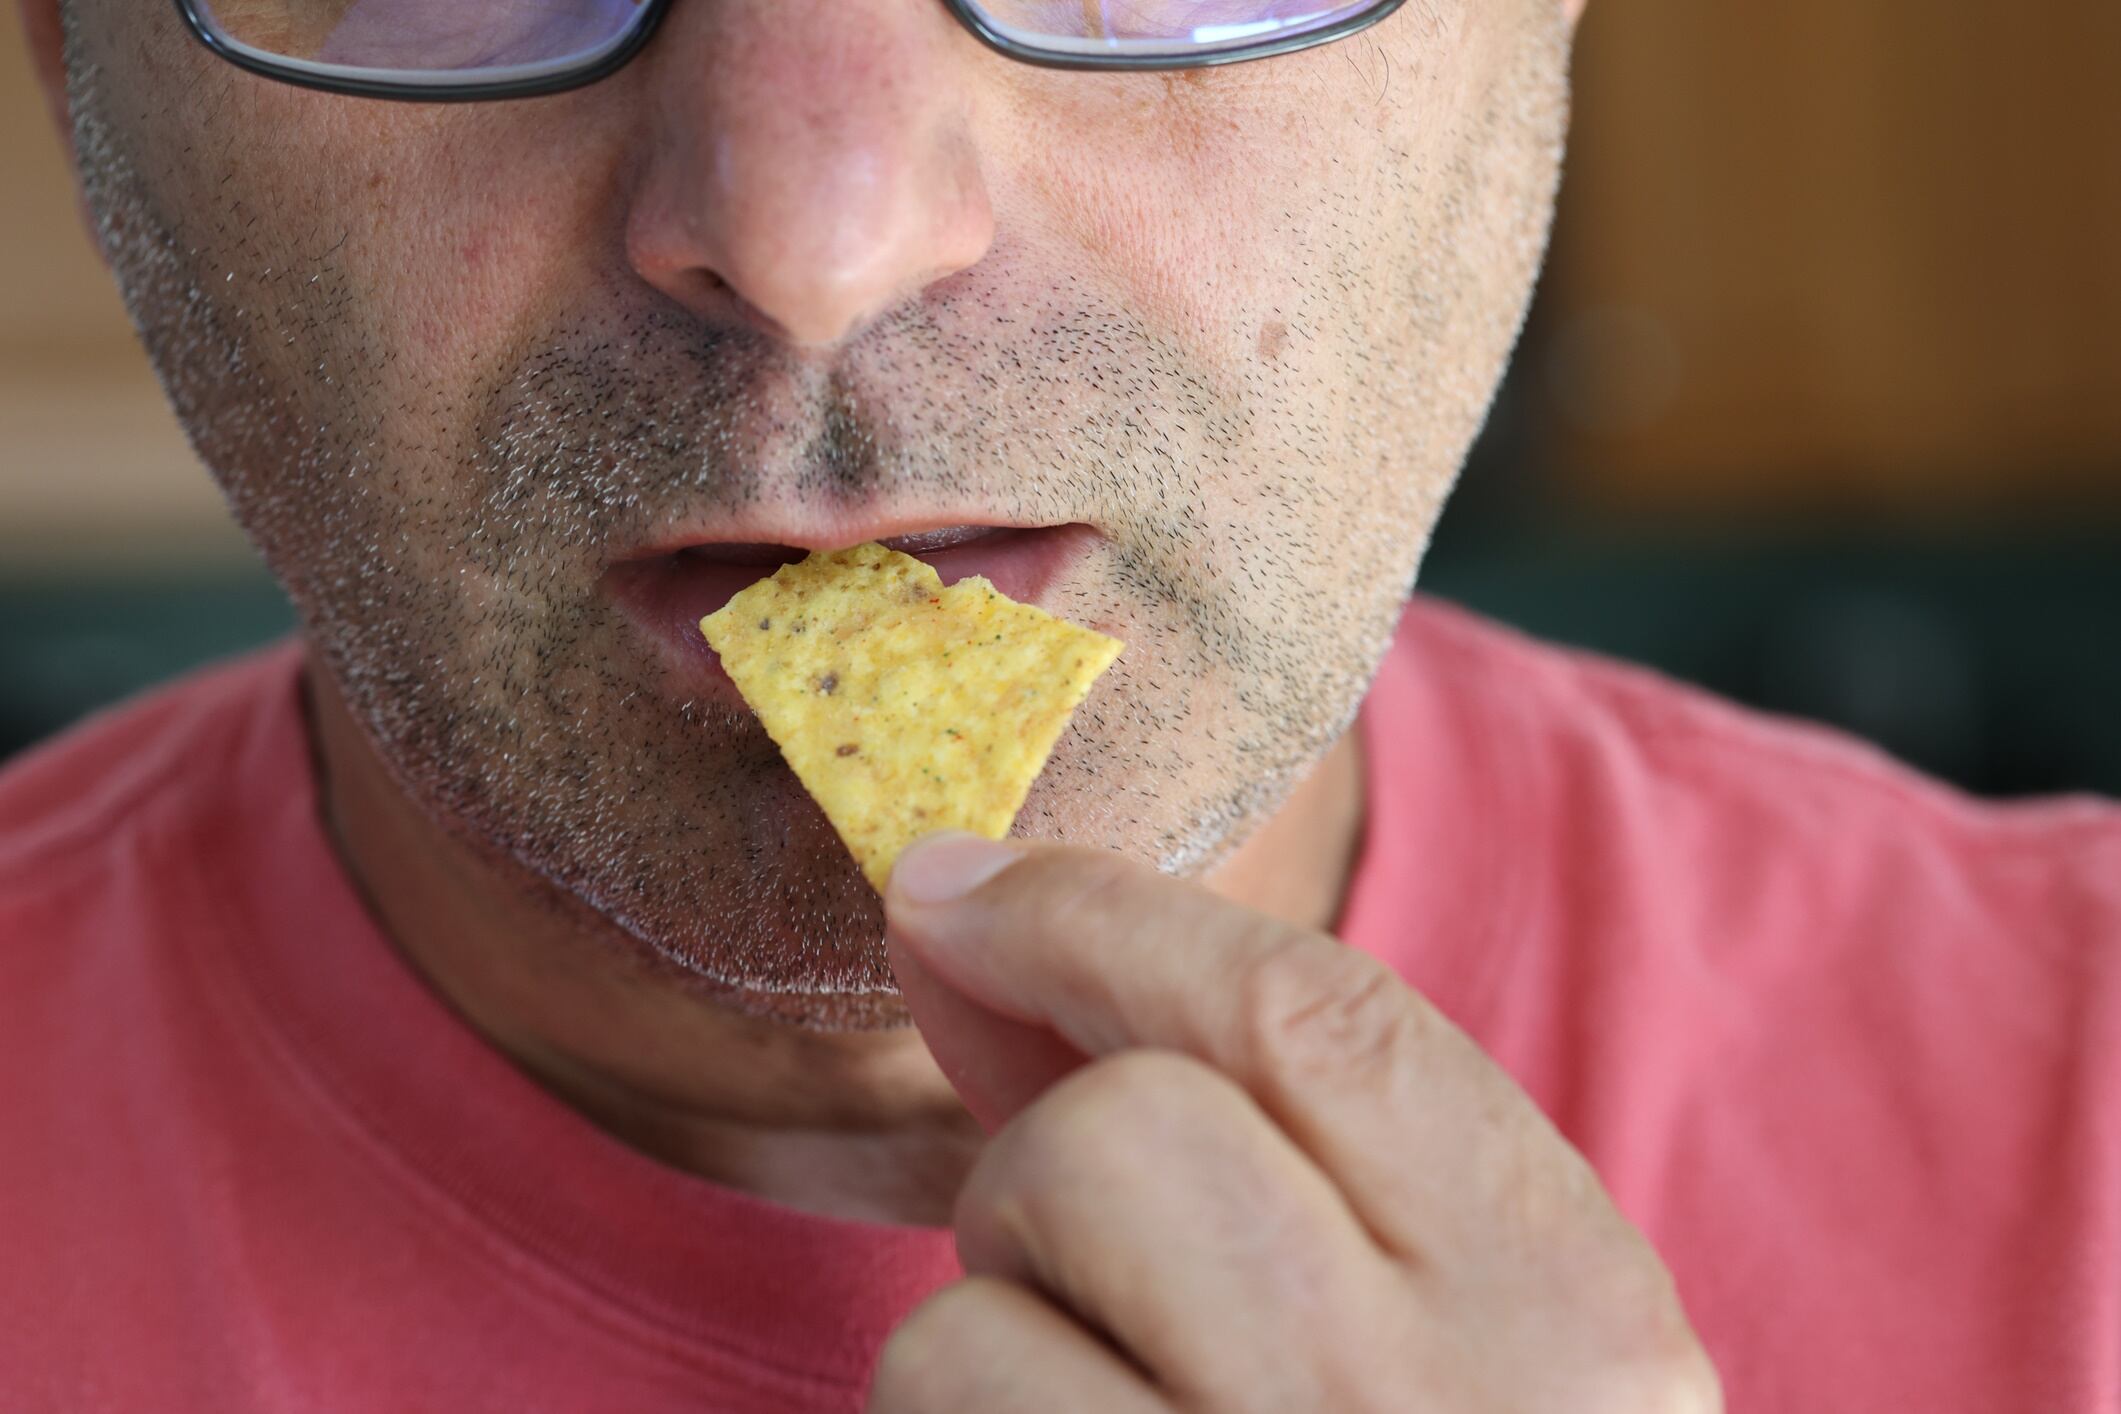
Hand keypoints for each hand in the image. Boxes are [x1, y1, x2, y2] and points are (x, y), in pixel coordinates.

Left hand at [868, 833, 1720, 1412]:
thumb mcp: (1463, 1310)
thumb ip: (1259, 1110)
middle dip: (1041, 1168)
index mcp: (1563, 1314)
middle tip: (1095, 1264)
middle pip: (1110, 1147)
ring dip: (984, 1354)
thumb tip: (965, 919)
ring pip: (963, 1338)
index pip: (1307, 1020)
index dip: (1099, 915)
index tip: (960, 886)